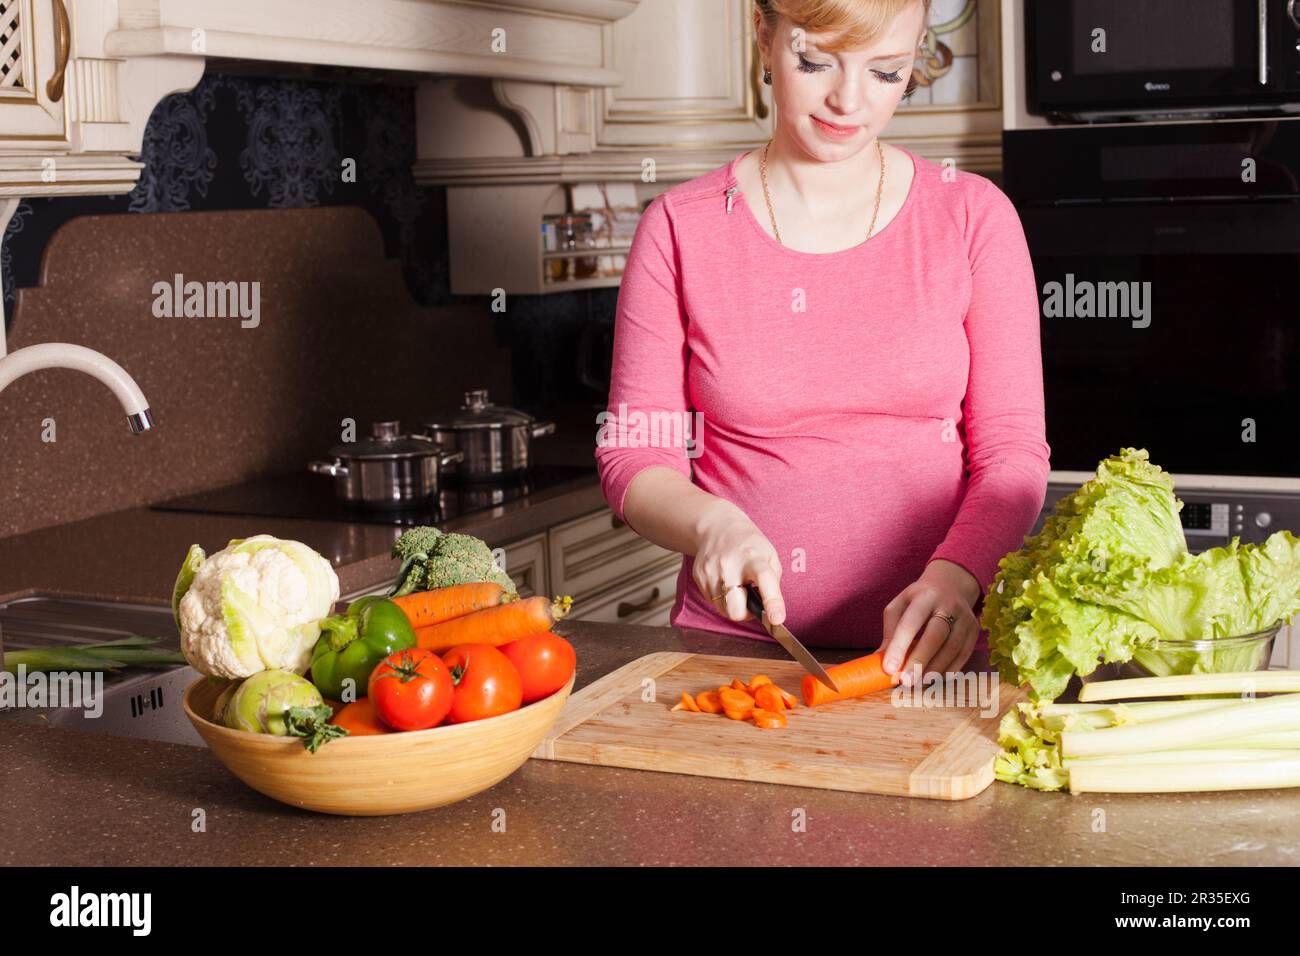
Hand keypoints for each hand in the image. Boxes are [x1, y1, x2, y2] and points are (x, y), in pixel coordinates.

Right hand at [692, 500, 785, 625]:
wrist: (717, 527)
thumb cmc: (748, 544)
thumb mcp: (770, 556)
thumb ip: (773, 584)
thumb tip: (770, 612)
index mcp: (753, 557)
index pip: (764, 580)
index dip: (772, 602)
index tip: (777, 619)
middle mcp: (729, 564)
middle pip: (736, 609)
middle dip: (745, 613)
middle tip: (750, 600)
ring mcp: (710, 571)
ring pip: (724, 610)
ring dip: (733, 604)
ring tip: (737, 586)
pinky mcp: (699, 576)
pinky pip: (713, 601)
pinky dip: (722, 597)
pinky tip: (725, 581)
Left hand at [878, 559, 980, 684]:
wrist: (951, 585)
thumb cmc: (918, 600)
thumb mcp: (899, 606)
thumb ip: (890, 631)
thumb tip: (880, 660)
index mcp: (925, 596)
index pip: (911, 622)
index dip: (899, 646)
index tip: (889, 668)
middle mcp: (948, 605)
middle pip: (936, 635)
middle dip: (920, 661)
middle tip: (906, 681)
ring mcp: (965, 618)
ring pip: (953, 648)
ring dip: (935, 669)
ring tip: (918, 683)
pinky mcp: (974, 631)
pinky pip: (963, 655)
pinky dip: (948, 670)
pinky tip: (934, 679)